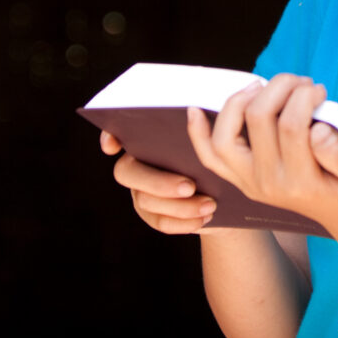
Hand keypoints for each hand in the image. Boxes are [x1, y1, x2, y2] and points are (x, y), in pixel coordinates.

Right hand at [99, 129, 217, 234]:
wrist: (228, 189)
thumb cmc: (217, 152)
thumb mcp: (211, 138)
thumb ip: (199, 128)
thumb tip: (198, 116)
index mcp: (146, 138)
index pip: (116, 132)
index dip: (108, 137)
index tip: (112, 147)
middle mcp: (135, 164)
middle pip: (127, 173)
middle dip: (159, 182)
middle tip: (190, 186)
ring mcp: (140, 191)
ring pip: (146, 201)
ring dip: (180, 206)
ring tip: (210, 204)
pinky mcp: (152, 214)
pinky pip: (160, 222)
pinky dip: (183, 222)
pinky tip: (204, 217)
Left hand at [186, 74, 337, 254]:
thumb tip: (317, 130)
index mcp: (301, 183)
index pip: (290, 124)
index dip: (304, 96)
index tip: (320, 89)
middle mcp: (268, 184)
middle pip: (258, 118)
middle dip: (279, 87)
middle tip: (302, 83)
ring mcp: (250, 183)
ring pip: (225, 135)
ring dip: (242, 100)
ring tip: (267, 87)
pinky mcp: (243, 180)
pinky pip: (211, 156)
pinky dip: (199, 133)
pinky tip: (196, 110)